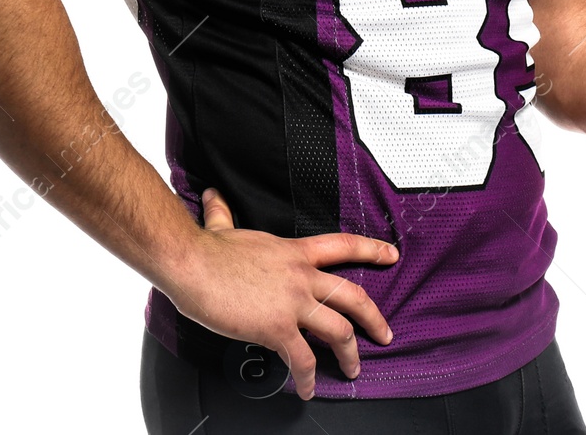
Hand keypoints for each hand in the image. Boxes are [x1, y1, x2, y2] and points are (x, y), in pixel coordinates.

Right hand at [164, 187, 397, 399]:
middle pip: (353, 296)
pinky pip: (302, 360)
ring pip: (339, 331)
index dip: (372, 249)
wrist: (193, 264)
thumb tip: (213, 197)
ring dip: (350, 355)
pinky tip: (307, 388)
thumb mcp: (223, 228)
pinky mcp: (277, 328)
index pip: (344, 246)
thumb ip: (223, 214)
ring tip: (352, 370)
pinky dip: (308, 378)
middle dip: (374, 318)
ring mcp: (293, 303)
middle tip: (385, 334)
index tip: (391, 255)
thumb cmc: (208, 251)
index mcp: (295, 252)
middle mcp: (302, 277)